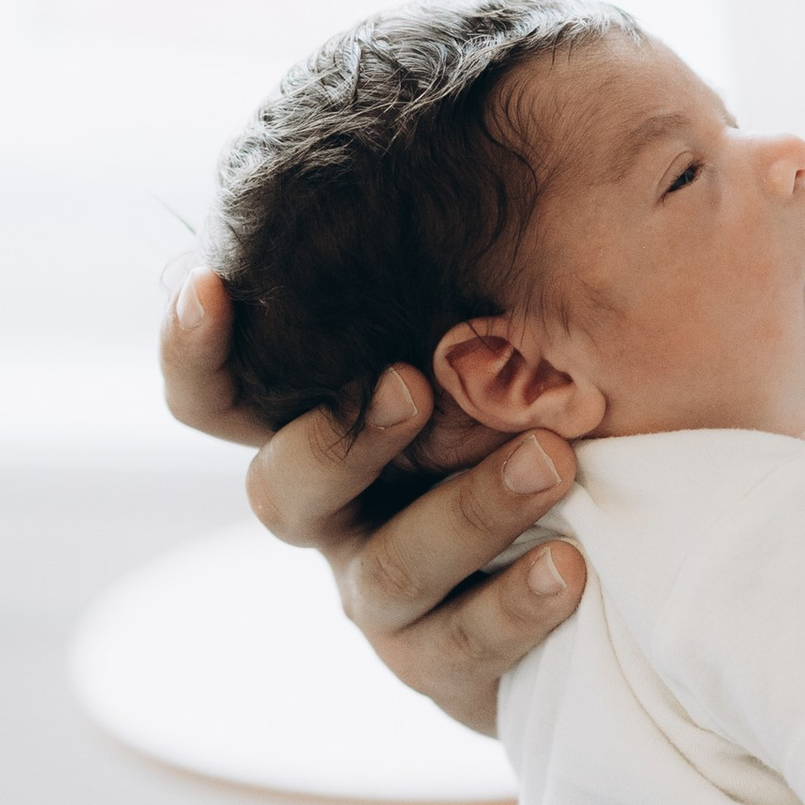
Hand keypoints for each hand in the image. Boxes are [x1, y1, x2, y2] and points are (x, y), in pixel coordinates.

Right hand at [161, 271, 585, 737]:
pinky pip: (459, 645)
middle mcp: (336, 514)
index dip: (193, 352)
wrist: (611, 555)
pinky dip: (512, 604)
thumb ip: (492, 273)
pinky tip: (570, 566)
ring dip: (468, 510)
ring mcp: (381, 594)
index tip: (211, 289)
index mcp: (326, 424)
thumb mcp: (516, 339)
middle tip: (413, 385)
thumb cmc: (550, 410)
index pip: (218, 397)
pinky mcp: (442, 664)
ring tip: (552, 460)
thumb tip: (524, 140)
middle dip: (340, 439)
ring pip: (389, 569)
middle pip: (284, 491)